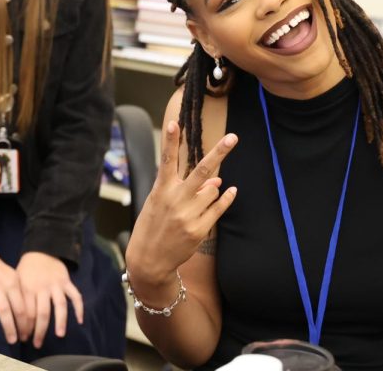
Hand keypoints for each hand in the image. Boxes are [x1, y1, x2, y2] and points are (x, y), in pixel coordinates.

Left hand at [17, 252, 82, 348]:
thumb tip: (11, 321)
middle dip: (39, 330)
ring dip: (60, 321)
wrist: (42, 249)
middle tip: (37, 344)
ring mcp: (56, 284)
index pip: (26, 313)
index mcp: (27, 288)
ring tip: (59, 335)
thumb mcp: (16, 281)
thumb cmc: (26, 269)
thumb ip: (17, 299)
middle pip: (42, 313)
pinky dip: (79, 308)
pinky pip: (75, 295)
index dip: (24, 327)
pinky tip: (80, 320)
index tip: (23, 338)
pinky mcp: (67, 281)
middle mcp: (42, 287)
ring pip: (59, 305)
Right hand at [124, 121, 237, 292]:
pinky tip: (231, 191)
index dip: (171, 141)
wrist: (149, 260)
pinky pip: (219, 207)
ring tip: (194, 204)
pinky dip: (226, 198)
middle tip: (233, 137)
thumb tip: (216, 180)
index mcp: (161, 190)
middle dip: (219, 152)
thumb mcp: (160, 203)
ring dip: (210, 192)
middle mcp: (176, 200)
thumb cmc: (153, 226)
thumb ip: (185, 188)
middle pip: (201, 170)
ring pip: (212, 190)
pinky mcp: (199, 229)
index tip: (175, 122)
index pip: (167, 160)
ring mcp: (188, 215)